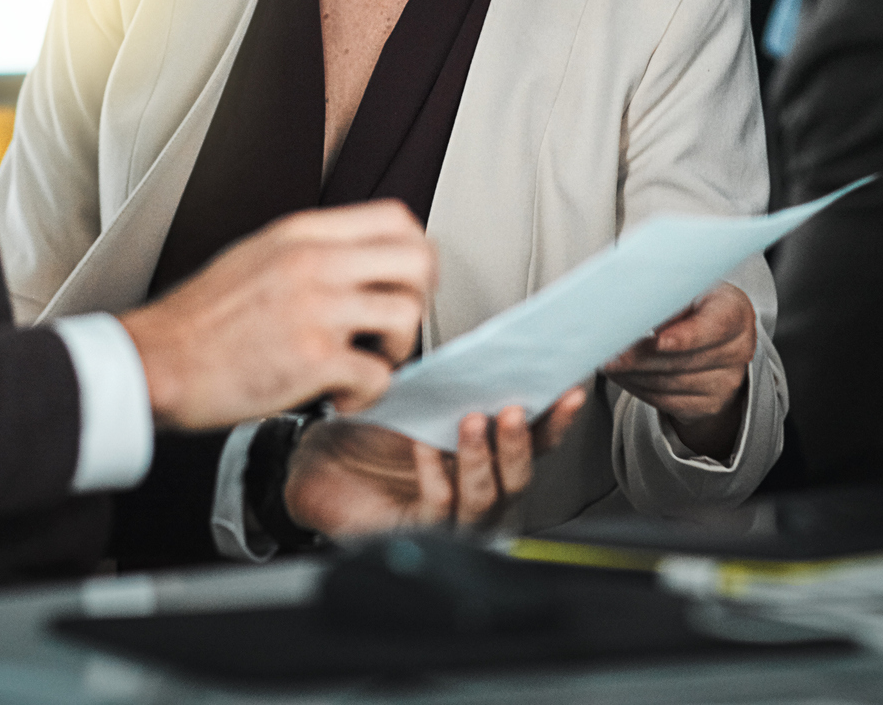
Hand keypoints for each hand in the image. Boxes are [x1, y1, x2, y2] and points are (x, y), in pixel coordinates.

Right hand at [118, 200, 433, 429]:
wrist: (156, 361)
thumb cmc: (198, 320)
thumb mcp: (255, 257)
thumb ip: (307, 252)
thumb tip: (355, 262)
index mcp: (301, 234)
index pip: (396, 219)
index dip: (415, 254)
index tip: (401, 284)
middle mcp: (313, 262)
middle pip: (418, 261)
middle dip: (417, 300)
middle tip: (390, 328)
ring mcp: (315, 308)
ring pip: (407, 315)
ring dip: (395, 350)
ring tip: (365, 364)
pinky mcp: (311, 359)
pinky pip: (378, 375)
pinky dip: (366, 395)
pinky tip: (339, 397)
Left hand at [280, 386, 589, 537]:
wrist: (315, 459)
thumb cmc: (369, 431)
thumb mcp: (421, 400)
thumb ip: (458, 386)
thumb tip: (493, 352)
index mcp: (488, 459)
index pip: (535, 445)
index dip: (555, 421)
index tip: (567, 391)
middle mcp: (477, 494)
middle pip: (519, 479)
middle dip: (521, 443)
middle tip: (513, 408)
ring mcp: (451, 519)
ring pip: (485, 499)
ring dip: (482, 459)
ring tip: (473, 421)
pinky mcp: (416, 532)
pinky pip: (438, 506)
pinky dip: (437, 474)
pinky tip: (426, 447)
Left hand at [600, 282, 754, 459]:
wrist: (710, 337)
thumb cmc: (691, 304)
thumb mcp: (685, 288)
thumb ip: (665, 294)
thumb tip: (629, 304)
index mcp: (735, 311)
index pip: (714, 327)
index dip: (684, 336)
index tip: (655, 339)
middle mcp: (739, 348)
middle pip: (685, 360)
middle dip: (641, 357)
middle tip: (608, 351)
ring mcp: (727, 381)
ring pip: (671, 383)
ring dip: (633, 374)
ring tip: (607, 361)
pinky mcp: (709, 404)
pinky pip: (667, 402)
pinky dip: (637, 388)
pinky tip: (621, 374)